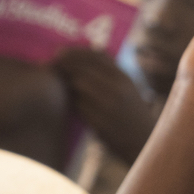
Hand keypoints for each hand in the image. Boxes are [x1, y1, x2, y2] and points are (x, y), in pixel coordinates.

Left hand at [52, 47, 155, 163]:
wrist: (143, 141)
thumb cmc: (133, 113)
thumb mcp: (128, 87)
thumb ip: (111, 72)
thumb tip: (87, 52)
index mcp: (124, 77)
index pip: (95, 56)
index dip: (74, 52)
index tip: (59, 53)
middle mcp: (117, 88)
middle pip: (83, 70)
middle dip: (63, 66)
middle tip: (51, 66)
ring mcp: (108, 105)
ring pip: (78, 86)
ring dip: (66, 83)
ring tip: (59, 83)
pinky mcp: (99, 121)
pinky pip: (78, 105)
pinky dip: (72, 102)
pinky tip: (70, 102)